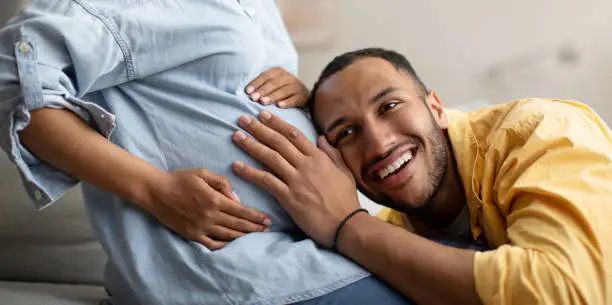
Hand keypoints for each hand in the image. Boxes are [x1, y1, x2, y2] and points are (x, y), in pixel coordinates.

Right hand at [143, 169, 270, 249]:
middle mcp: (209, 216)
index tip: (267, 220)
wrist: (155, 191)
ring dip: (243, 237)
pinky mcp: (192, 235)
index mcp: (214, 199)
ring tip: (255, 237)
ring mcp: (200, 228)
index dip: (256, 216)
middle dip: (254, 227)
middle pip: (237, 225)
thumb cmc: (180, 178)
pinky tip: (234, 245)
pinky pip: (212, 244)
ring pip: (227, 235)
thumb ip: (223, 183)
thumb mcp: (203, 173)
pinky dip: (225, 245)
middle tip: (267, 229)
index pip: (241, 210)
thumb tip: (237, 198)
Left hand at [231, 111, 361, 246]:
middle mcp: (306, 165)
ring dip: (251, 145)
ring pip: (270, 157)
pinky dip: (250, 172)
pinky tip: (237, 166)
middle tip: (242, 119)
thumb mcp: (344, 172)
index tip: (263, 115)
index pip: (294, 134)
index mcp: (319, 158)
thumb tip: (322, 138)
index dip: (277, 123)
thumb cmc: (346, 200)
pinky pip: (266, 181)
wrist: (346, 225)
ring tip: (236, 136)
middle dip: (259, 128)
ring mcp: (297, 181)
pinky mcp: (289, 197)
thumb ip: (332, 154)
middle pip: (278, 142)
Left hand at [246, 67, 309, 107]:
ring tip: (262, 102)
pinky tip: (278, 106)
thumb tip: (248, 93)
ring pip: (283, 91)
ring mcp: (297, 87)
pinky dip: (286, 102)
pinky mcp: (302, 97)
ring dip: (272, 96)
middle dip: (262, 90)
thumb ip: (263, 85)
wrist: (304, 96)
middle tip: (253, 98)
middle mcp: (289, 77)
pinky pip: (294, 99)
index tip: (248, 92)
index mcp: (280, 72)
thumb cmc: (283, 91)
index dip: (257, 83)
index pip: (266, 75)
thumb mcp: (274, 84)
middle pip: (274, 83)